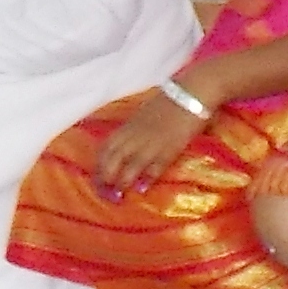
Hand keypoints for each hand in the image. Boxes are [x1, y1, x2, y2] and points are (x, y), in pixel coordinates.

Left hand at [89, 88, 209, 194]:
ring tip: (120, 195)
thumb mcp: (141, 115)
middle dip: (106, 178)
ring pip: (131, 166)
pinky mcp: (169, 148)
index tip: (97, 180)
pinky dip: (147, 179)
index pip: (105, 148)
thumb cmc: (166, 103)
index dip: (99, 166)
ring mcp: (152, 142)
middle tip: (106, 192)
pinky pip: (155, 166)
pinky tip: (142, 189)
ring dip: (123, 182)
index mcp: (128, 126)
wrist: (190, 94)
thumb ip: (131, 131)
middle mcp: (135, 136)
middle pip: (113, 159)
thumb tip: (122, 148)